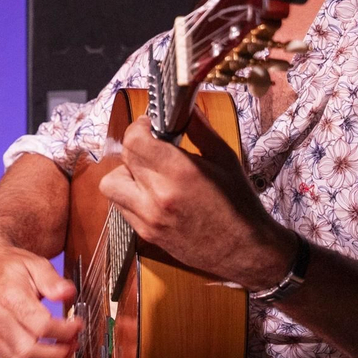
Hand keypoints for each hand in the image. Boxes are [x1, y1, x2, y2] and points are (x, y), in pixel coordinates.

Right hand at [0, 236, 81, 357]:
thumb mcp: (34, 263)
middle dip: (57, 353)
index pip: (40, 325)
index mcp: (9, 297)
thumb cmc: (9, 267)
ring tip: (64, 352)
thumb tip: (68, 293)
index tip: (77, 325)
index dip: (64, 330)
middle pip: (28, 351)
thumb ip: (52, 280)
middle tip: (73, 342)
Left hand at [99, 115, 294, 289]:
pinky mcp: (146, 234)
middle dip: (136, 145)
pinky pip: (121, 207)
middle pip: (123, 157)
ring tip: (148, 172)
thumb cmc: (240, 204)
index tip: (151, 125)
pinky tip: (152, 193)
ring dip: (125, 173)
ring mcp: (149, 218)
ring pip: (111, 184)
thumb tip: (183, 107)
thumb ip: (199, 129)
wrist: (245, 250)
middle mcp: (158, 196)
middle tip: (153, 145)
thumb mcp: (225, 158)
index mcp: (180, 173)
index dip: (140, 127)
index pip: (134, 140)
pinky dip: (130, 195)